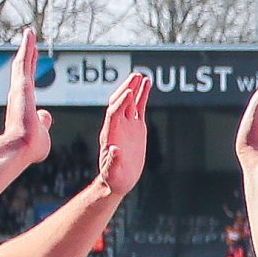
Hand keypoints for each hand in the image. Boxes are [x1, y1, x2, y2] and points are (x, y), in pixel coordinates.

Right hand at [0, 29, 51, 170]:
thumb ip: (43, 122)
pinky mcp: (21, 86)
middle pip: (22, 68)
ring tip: (29, 32)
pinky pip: (23, 61)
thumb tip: (45, 116)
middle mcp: (18, 94)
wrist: (21, 149)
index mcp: (24, 104)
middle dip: (26, 53)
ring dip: (26, 46)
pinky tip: (29, 36)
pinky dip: (26, 47)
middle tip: (29, 38)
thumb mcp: (42, 132)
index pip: (27, 81)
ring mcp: (18, 89)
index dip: (30, 68)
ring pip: (21, 62)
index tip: (33, 57)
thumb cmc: (31, 147)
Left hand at [94, 70, 149, 199]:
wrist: (118, 180)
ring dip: (134, 88)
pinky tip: (147, 85)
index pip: (114, 113)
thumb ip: (112, 161)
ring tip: (141, 76)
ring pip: (130, 101)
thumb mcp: (112, 172)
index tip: (129, 92)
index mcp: (110, 134)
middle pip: (119, 102)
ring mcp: (126, 125)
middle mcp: (117, 126)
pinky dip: (142, 96)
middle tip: (135, 77)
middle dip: (126, 89)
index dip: (121, 102)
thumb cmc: (113, 178)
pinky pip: (139, 108)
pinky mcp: (136, 127)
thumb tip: (115, 150)